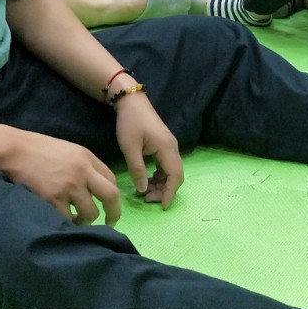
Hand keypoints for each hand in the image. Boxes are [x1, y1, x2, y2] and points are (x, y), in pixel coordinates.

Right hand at [1, 130, 121, 225]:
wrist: (15, 151)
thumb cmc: (40, 150)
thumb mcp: (69, 151)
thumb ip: (85, 166)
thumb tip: (96, 188)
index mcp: (87, 158)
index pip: (112, 179)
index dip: (113, 195)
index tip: (109, 205)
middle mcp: (82, 172)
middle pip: (110, 196)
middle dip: (114, 213)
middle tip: (110, 222)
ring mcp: (68, 187)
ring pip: (90, 213)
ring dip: (86, 220)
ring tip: (77, 220)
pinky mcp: (53, 199)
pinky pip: (68, 219)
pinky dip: (68, 223)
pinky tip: (63, 221)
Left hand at [114, 91, 183, 208]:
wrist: (131, 101)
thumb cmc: (130, 122)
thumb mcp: (130, 148)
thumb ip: (137, 169)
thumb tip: (143, 190)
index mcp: (167, 148)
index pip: (175, 176)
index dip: (170, 193)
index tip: (162, 207)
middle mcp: (173, 148)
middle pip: (176, 175)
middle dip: (165, 190)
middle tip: (147, 199)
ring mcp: (169, 146)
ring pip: (172, 171)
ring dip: (162, 184)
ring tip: (144, 192)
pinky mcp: (164, 145)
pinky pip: (166, 165)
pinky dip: (159, 176)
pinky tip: (147, 180)